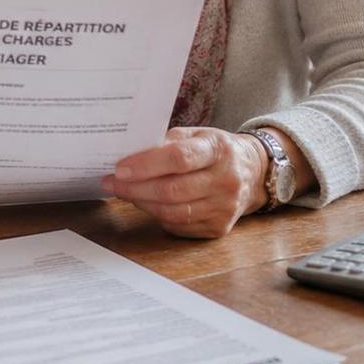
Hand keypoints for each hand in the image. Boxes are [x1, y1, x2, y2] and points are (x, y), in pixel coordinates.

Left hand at [102, 129, 268, 237]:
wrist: (251, 172)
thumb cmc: (213, 150)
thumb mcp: (194, 135)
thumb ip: (165, 142)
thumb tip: (128, 155)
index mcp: (218, 149)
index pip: (178, 158)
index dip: (145, 165)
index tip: (119, 168)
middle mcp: (226, 180)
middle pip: (172, 190)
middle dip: (134, 187)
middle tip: (111, 183)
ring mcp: (224, 207)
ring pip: (173, 212)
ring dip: (141, 203)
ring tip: (124, 192)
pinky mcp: (219, 227)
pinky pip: (179, 225)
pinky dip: (157, 215)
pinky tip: (145, 203)